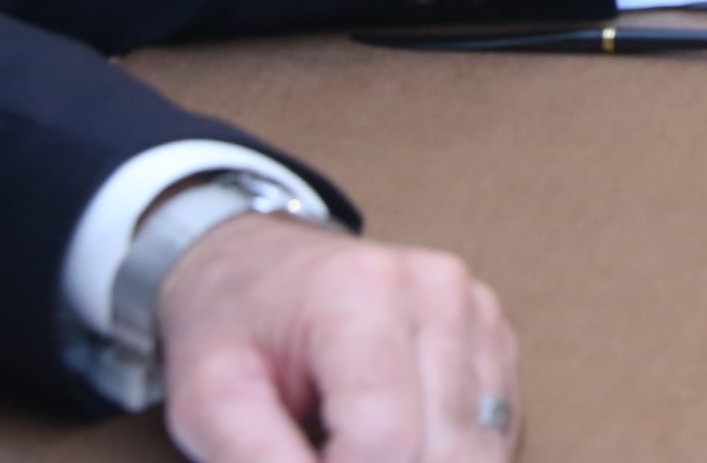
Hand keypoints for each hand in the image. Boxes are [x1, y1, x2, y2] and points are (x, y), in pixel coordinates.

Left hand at [154, 211, 517, 462]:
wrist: (260, 264)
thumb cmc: (231, 329)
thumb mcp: (209, 400)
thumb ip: (257, 460)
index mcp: (362, 293)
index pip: (387, 441)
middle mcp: (437, 292)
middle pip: (445, 450)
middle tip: (320, 454)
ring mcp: (477, 310)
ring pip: (482, 450)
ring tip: (348, 445)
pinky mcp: (496, 335)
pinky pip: (497, 432)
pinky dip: (450, 460)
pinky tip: (395, 447)